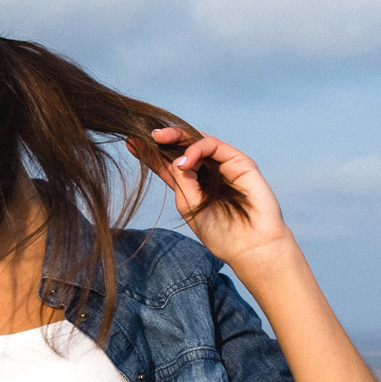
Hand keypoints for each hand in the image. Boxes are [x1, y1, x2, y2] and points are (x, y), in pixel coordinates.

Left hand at [127, 129, 294, 268]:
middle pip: (182, 146)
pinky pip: (214, 145)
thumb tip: (173, 158)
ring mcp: (223, 165)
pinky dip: (196, 148)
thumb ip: (180, 180)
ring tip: (158, 141)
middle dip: (163, 138)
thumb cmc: (220, 232)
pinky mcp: (239, 161)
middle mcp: (207, 172)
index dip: (150, 154)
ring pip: (197, 140)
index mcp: (192, 185)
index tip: (130, 143)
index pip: (168, 164)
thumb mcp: (189, 205)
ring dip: (176, 137)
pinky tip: (184, 162)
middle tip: (146, 135)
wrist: (250, 246)